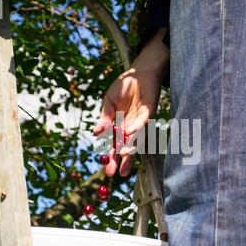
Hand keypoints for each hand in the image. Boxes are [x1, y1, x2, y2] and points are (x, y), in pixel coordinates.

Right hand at [93, 28, 169, 176]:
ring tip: (124, 156)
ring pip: (137, 137)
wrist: (138, 72)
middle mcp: (132, 128)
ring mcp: (142, 120)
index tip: (107, 171)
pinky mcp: (150, 110)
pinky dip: (136, 126)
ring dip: (131, 146)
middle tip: (117, 173)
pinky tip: (129, 132)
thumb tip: (96, 133)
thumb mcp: (108, 103)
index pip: (116, 146)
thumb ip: (104, 118)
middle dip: (123, 160)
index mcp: (121, 128)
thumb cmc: (123, 88)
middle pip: (128, 147)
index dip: (112, 158)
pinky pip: (143, 120)